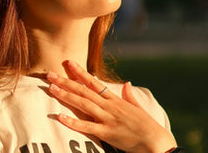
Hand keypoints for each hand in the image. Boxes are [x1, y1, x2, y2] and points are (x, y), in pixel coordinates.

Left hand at [47, 60, 176, 152]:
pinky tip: (60, 117)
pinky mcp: (107, 133)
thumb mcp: (139, 108)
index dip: (80, 72)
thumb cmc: (149, 126)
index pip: (94, 82)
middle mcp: (109, 106)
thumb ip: (130, 95)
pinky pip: (87, 127)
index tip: (69, 63)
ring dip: (66, 95)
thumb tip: (126, 83)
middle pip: (83, 91)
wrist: (158, 144)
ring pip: (83, 104)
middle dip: (66, 81)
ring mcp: (107, 119)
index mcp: (115, 99)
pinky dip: (73, 122)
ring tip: (51, 88)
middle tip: (50, 74)